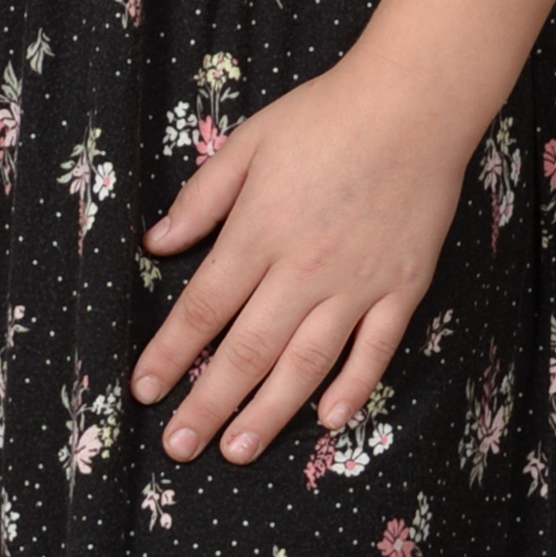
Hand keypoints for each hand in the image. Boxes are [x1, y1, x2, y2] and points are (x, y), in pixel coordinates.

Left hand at [128, 53, 472, 462]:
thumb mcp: (248, 143)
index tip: (143, 390)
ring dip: (268, 412)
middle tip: (179, 446)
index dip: (170, 353)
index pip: (204, 307)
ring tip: (237, 450)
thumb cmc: (323, 117)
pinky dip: (352, 389)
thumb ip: (202, 198)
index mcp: (259, 232)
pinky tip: (327, 420)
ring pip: (305, 364)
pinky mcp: (401, 289)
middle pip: (247, 350)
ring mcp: (356, 284)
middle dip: (208, 403)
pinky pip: (374, 351)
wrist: (411, 106)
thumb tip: (156, 243)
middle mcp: (303, 269)